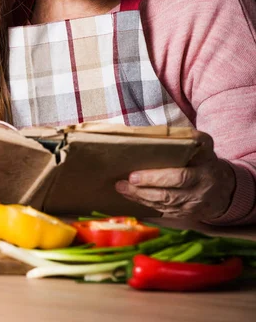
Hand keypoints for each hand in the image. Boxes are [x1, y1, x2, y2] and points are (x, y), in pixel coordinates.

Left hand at [115, 131, 235, 220]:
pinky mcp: (185, 215)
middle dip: (142, 191)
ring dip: (140, 198)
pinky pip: (163, 212)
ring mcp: (192, 207)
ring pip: (163, 205)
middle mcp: (198, 193)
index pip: (179, 178)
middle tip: (122, 184)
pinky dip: (146, 205)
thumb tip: (169, 131)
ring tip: (121, 189)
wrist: (223, 188)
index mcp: (203, 174)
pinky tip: (131, 197)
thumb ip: (192, 137)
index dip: (155, 179)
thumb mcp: (205, 146)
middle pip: (168, 195)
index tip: (134, 175)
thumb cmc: (206, 161)